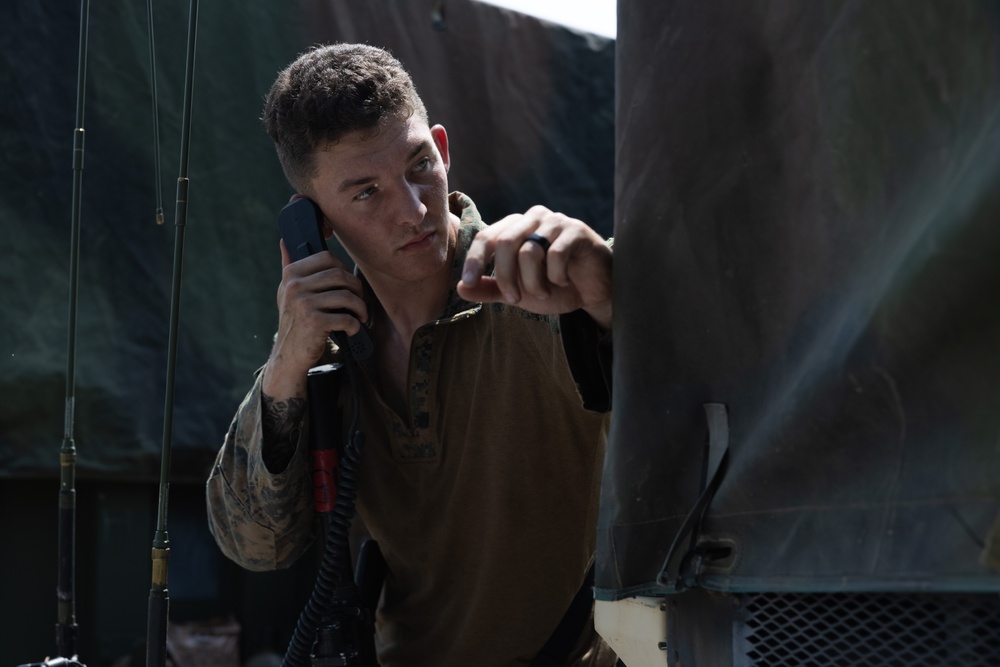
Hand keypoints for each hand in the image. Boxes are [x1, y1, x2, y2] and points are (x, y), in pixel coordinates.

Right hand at [261, 239, 368, 398]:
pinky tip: (351, 330)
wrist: (289, 354)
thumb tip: (284, 241)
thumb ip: (288, 267)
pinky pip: (347, 318)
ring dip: (360, 308)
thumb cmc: (294, 321)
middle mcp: (295, 286)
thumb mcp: (287, 292)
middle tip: (360, 302)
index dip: (344, 268)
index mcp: (291, 274)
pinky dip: (355, 325)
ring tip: (360, 316)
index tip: (348, 283)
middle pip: (340, 275)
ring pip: (347, 296)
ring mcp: (304, 304)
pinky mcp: (314, 322)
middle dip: (357, 289)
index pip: (327, 257)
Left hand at [458, 206, 611, 329]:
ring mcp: (556, 221)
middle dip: (506, 276)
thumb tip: (460, 289)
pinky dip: (556, 275)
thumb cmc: (553, 287)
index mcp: (514, 228)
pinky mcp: (577, 230)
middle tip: (513, 299)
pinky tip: (563, 281)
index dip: (473, 261)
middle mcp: (532, 218)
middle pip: (505, 242)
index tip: (467, 283)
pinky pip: (557, 254)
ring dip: (533, 282)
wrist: (592, 292)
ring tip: (544, 292)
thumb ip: (490, 289)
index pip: (485, 237)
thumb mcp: (518, 292)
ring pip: (530, 250)